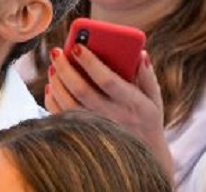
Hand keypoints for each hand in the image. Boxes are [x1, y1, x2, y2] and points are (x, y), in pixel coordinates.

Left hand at [46, 45, 173, 172]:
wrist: (142, 160)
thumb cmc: (146, 120)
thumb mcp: (154, 99)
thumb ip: (146, 75)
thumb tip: (139, 53)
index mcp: (132, 103)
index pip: (107, 80)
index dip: (90, 62)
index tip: (76, 46)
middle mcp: (113, 117)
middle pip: (82, 90)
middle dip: (65, 68)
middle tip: (56, 51)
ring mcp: (96, 128)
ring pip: (68, 104)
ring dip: (56, 83)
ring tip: (53, 66)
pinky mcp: (82, 135)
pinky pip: (61, 117)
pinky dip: (52, 100)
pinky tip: (52, 86)